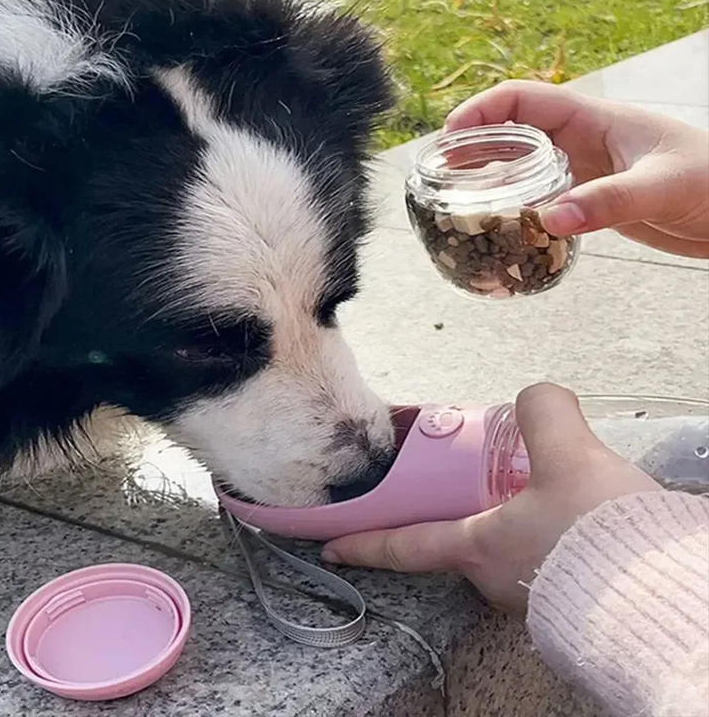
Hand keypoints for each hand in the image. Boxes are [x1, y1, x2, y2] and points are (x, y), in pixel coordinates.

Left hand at [322, 383, 661, 613]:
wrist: (661, 594)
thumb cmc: (600, 538)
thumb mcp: (569, 456)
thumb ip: (543, 411)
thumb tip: (537, 397)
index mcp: (477, 547)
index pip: (404, 545)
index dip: (365, 543)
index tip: (332, 546)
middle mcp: (495, 577)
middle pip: (457, 538)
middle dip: (454, 510)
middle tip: (464, 483)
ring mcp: (530, 593)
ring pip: (503, 545)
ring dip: (507, 517)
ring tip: (537, 488)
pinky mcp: (567, 595)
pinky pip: (540, 556)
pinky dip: (542, 531)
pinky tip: (572, 513)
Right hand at [444, 81, 708, 257]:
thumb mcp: (661, 186)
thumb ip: (608, 201)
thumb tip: (550, 219)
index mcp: (594, 119)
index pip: (523, 99)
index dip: (481, 111)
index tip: (450, 137)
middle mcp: (581, 142)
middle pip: (511, 133)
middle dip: (472, 148)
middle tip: (439, 175)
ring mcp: (582, 172)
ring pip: (521, 168)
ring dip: (488, 181)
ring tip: (456, 203)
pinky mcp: (588, 201)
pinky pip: (538, 199)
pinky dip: (514, 209)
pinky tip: (500, 229)